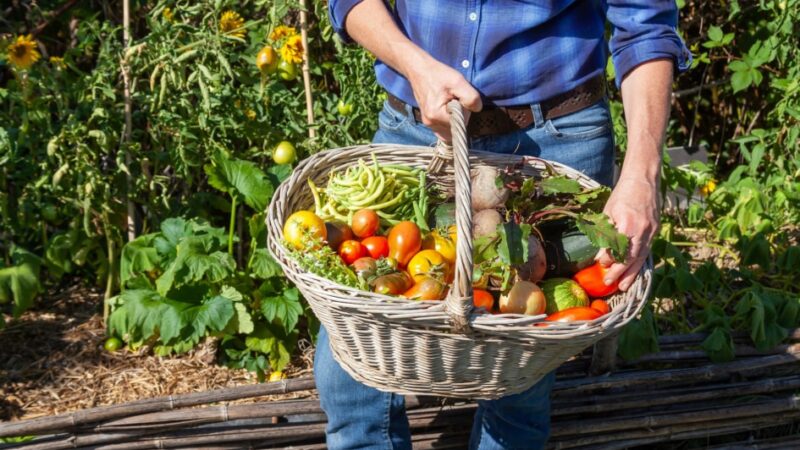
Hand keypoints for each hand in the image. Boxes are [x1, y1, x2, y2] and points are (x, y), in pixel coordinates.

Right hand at [405, 56, 481, 140]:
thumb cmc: (438, 74)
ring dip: (454, 117)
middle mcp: (430, 123)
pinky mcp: (427, 120)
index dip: (465, 110)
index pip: (461, 123)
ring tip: (449, 101)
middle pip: (455, 127)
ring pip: (449, 129)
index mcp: (436, 115)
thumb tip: (477, 109)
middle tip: (454, 98)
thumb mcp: (458, 82)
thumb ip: (471, 97)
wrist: (419, 70)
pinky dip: (448, 120)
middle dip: (459, 115)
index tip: (458, 97)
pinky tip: (446, 108)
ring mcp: (428, 123)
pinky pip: (442, 128)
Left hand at [596, 176, 659, 291]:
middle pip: (630, 257)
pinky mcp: (656, 231)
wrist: (643, 180)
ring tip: (624, 286)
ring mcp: (651, 231)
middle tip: (609, 282)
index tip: (601, 264)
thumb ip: (606, 234)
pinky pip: (647, 251)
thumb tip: (601, 255)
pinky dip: (640, 263)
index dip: (608, 259)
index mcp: (627, 224)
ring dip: (632, 273)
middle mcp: (642, 230)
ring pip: (641, 257)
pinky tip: (634, 272)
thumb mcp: (608, 213)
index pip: (617, 249)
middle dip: (619, 272)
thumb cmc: (622, 195)